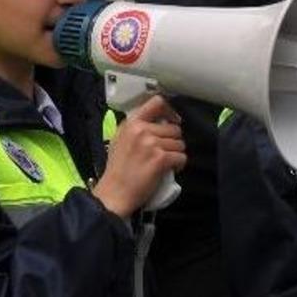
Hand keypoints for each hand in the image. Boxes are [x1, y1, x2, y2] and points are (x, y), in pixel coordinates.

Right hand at [93, 95, 185, 217]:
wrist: (114, 193)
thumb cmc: (118, 170)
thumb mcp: (121, 140)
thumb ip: (137, 128)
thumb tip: (159, 121)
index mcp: (131, 123)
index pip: (157, 103)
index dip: (170, 111)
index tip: (173, 120)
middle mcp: (141, 130)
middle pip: (174, 128)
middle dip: (173, 140)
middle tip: (164, 152)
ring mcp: (151, 144)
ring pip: (180, 143)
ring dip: (176, 153)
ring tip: (165, 162)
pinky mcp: (160, 159)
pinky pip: (181, 157)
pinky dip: (178, 165)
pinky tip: (169, 170)